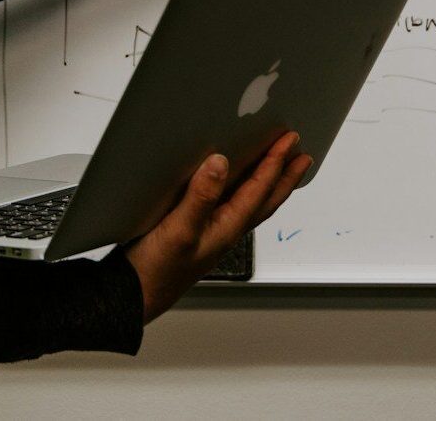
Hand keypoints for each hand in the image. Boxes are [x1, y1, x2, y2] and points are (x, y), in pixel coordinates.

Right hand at [124, 132, 312, 323]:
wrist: (134, 295)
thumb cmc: (157, 270)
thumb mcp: (180, 229)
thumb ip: (201, 197)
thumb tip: (220, 163)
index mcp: (227, 227)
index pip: (259, 190)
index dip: (275, 163)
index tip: (289, 141)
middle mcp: (226, 229)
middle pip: (266, 199)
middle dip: (285, 176)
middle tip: (302, 155)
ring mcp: (214, 232)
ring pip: (253, 204)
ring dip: (271, 184)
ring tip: (283, 168)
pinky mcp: (199, 231)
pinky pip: (234, 206)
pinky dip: (246, 192)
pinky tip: (236, 186)